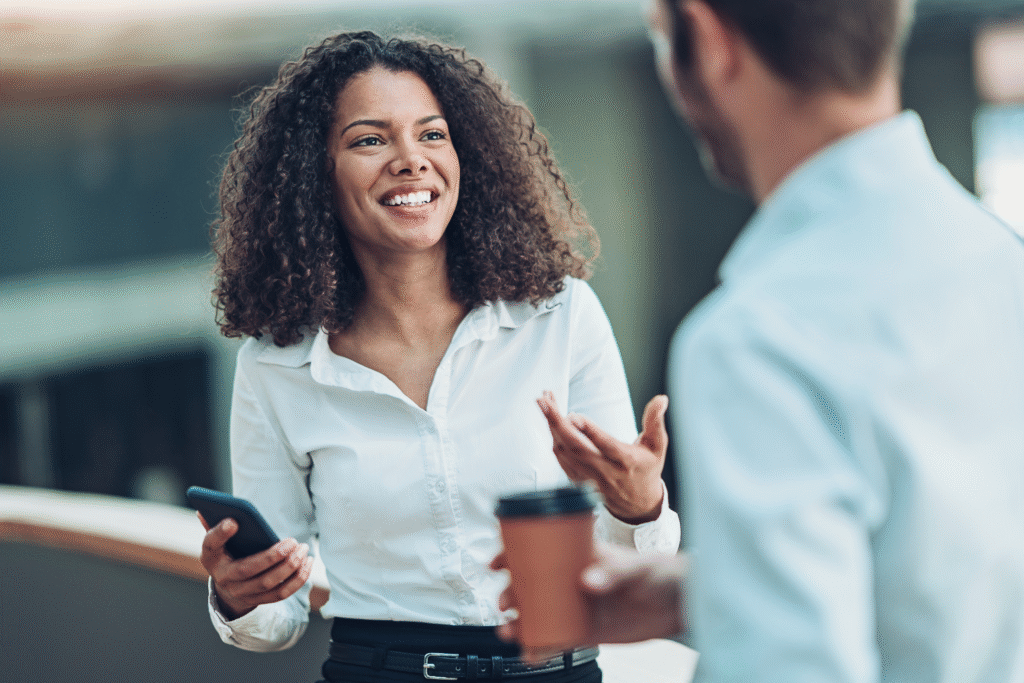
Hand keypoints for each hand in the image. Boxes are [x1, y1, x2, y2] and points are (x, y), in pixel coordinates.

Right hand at [197, 511, 313, 619]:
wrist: (228, 586)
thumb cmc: (227, 553)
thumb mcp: (218, 539)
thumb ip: (216, 524)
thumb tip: (205, 507)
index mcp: (211, 556)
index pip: (211, 543)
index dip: (220, 533)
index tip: (234, 521)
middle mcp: (223, 577)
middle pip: (248, 569)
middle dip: (273, 556)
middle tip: (292, 541)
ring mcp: (241, 592)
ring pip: (268, 583)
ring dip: (290, 567)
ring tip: (303, 549)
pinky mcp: (259, 600)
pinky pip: (281, 593)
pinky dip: (297, 579)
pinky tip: (308, 563)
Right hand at [491, 544, 686, 661]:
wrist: (680, 605)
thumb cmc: (661, 574)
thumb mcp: (637, 568)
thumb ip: (613, 573)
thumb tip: (587, 582)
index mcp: (581, 556)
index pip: (541, 550)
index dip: (514, 554)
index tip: (497, 562)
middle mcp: (574, 580)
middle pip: (532, 584)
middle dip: (511, 593)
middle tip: (505, 602)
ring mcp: (579, 606)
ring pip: (540, 613)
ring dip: (520, 622)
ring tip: (508, 631)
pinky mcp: (587, 631)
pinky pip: (557, 639)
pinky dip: (540, 647)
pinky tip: (529, 654)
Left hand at [537, 391, 668, 523]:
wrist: (637, 504)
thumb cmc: (647, 469)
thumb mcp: (657, 446)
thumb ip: (655, 421)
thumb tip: (661, 399)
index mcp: (626, 461)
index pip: (605, 445)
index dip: (589, 431)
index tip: (574, 415)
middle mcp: (606, 471)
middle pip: (577, 448)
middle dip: (557, 423)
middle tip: (545, 401)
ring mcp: (590, 478)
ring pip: (566, 453)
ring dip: (552, 427)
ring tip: (545, 404)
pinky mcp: (579, 481)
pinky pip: (562, 460)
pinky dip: (554, 440)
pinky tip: (550, 423)